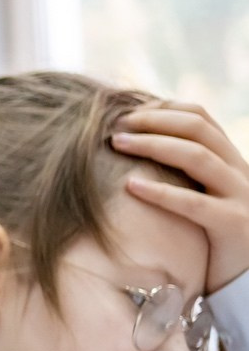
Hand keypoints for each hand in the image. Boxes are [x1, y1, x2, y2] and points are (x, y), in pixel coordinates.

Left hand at [114, 103, 248, 293]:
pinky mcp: (235, 226)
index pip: (201, 118)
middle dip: (153, 121)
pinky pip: (195, 204)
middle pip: (197, 128)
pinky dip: (161, 192)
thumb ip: (184, 176)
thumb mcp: (205, 198)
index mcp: (233, 161)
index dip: (163, 109)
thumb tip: (135, 151)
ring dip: (152, 145)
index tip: (127, 112)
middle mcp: (241, 172)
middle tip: (114, 123)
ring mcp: (242, 197)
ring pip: (197, 157)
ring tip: (116, 143)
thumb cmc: (217, 241)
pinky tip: (130, 185)